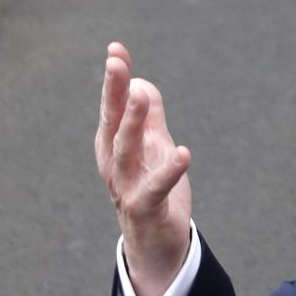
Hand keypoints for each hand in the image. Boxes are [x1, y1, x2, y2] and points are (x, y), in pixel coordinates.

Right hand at [95, 41, 192, 295]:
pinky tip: (183, 152)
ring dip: (132, 122)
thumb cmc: (152, 193)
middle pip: (111, 122)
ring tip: (141, 95)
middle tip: (116, 62)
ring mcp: (127, 187)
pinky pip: (156, 188)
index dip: (114, 78)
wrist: (156, 246)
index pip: (112, 107)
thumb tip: (142, 83)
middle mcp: (114, 165)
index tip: (116, 49)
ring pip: (124, 151)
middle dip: (113, 91)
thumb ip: (149, 119)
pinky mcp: (145, 209)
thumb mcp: (153, 149)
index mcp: (114, 147)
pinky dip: (169, 170)